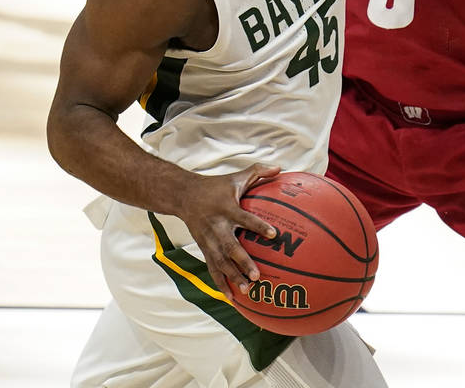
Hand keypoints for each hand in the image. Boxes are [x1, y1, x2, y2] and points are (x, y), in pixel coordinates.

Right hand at [174, 162, 280, 300]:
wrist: (183, 196)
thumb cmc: (216, 187)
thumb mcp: (236, 177)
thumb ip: (258, 172)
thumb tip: (281, 168)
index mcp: (226, 208)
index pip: (244, 218)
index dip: (258, 226)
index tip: (274, 234)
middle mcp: (216, 227)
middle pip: (230, 247)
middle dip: (242, 262)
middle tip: (257, 275)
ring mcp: (208, 240)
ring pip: (220, 262)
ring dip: (233, 277)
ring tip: (247, 290)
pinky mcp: (203, 249)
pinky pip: (212, 268)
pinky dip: (220, 283)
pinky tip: (230, 297)